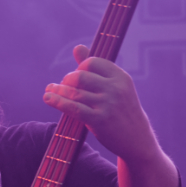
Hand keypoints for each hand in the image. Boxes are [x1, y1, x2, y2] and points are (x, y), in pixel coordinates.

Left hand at [43, 45, 157, 161]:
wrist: (137, 139)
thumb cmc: (123, 110)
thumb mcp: (115, 87)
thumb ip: (96, 68)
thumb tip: (77, 47)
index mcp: (120, 77)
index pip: (92, 62)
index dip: (79, 67)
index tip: (74, 76)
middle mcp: (115, 88)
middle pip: (80, 76)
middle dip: (67, 80)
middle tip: (61, 86)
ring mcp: (107, 104)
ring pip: (74, 92)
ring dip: (58, 91)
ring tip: (49, 92)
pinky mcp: (99, 120)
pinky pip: (73, 108)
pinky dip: (58, 102)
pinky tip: (48, 99)